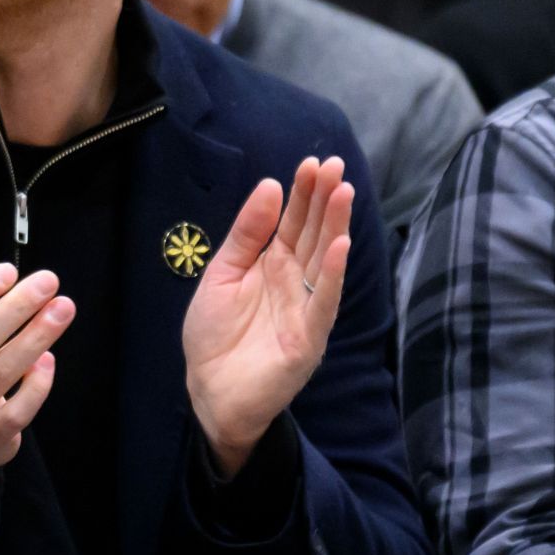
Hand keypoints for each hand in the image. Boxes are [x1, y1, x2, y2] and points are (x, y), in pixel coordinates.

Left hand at [183, 156, 352, 477]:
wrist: (209, 392)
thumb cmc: (214, 336)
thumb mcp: (221, 274)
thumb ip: (246, 234)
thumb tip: (270, 186)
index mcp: (273, 265)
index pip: (294, 222)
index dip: (304, 193)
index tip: (313, 162)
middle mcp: (295, 282)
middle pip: (314, 234)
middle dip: (325, 200)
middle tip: (334, 165)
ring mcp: (305, 308)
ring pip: (324, 260)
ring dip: (336, 227)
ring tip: (344, 192)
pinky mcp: (308, 337)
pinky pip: (323, 302)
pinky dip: (332, 275)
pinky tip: (340, 247)